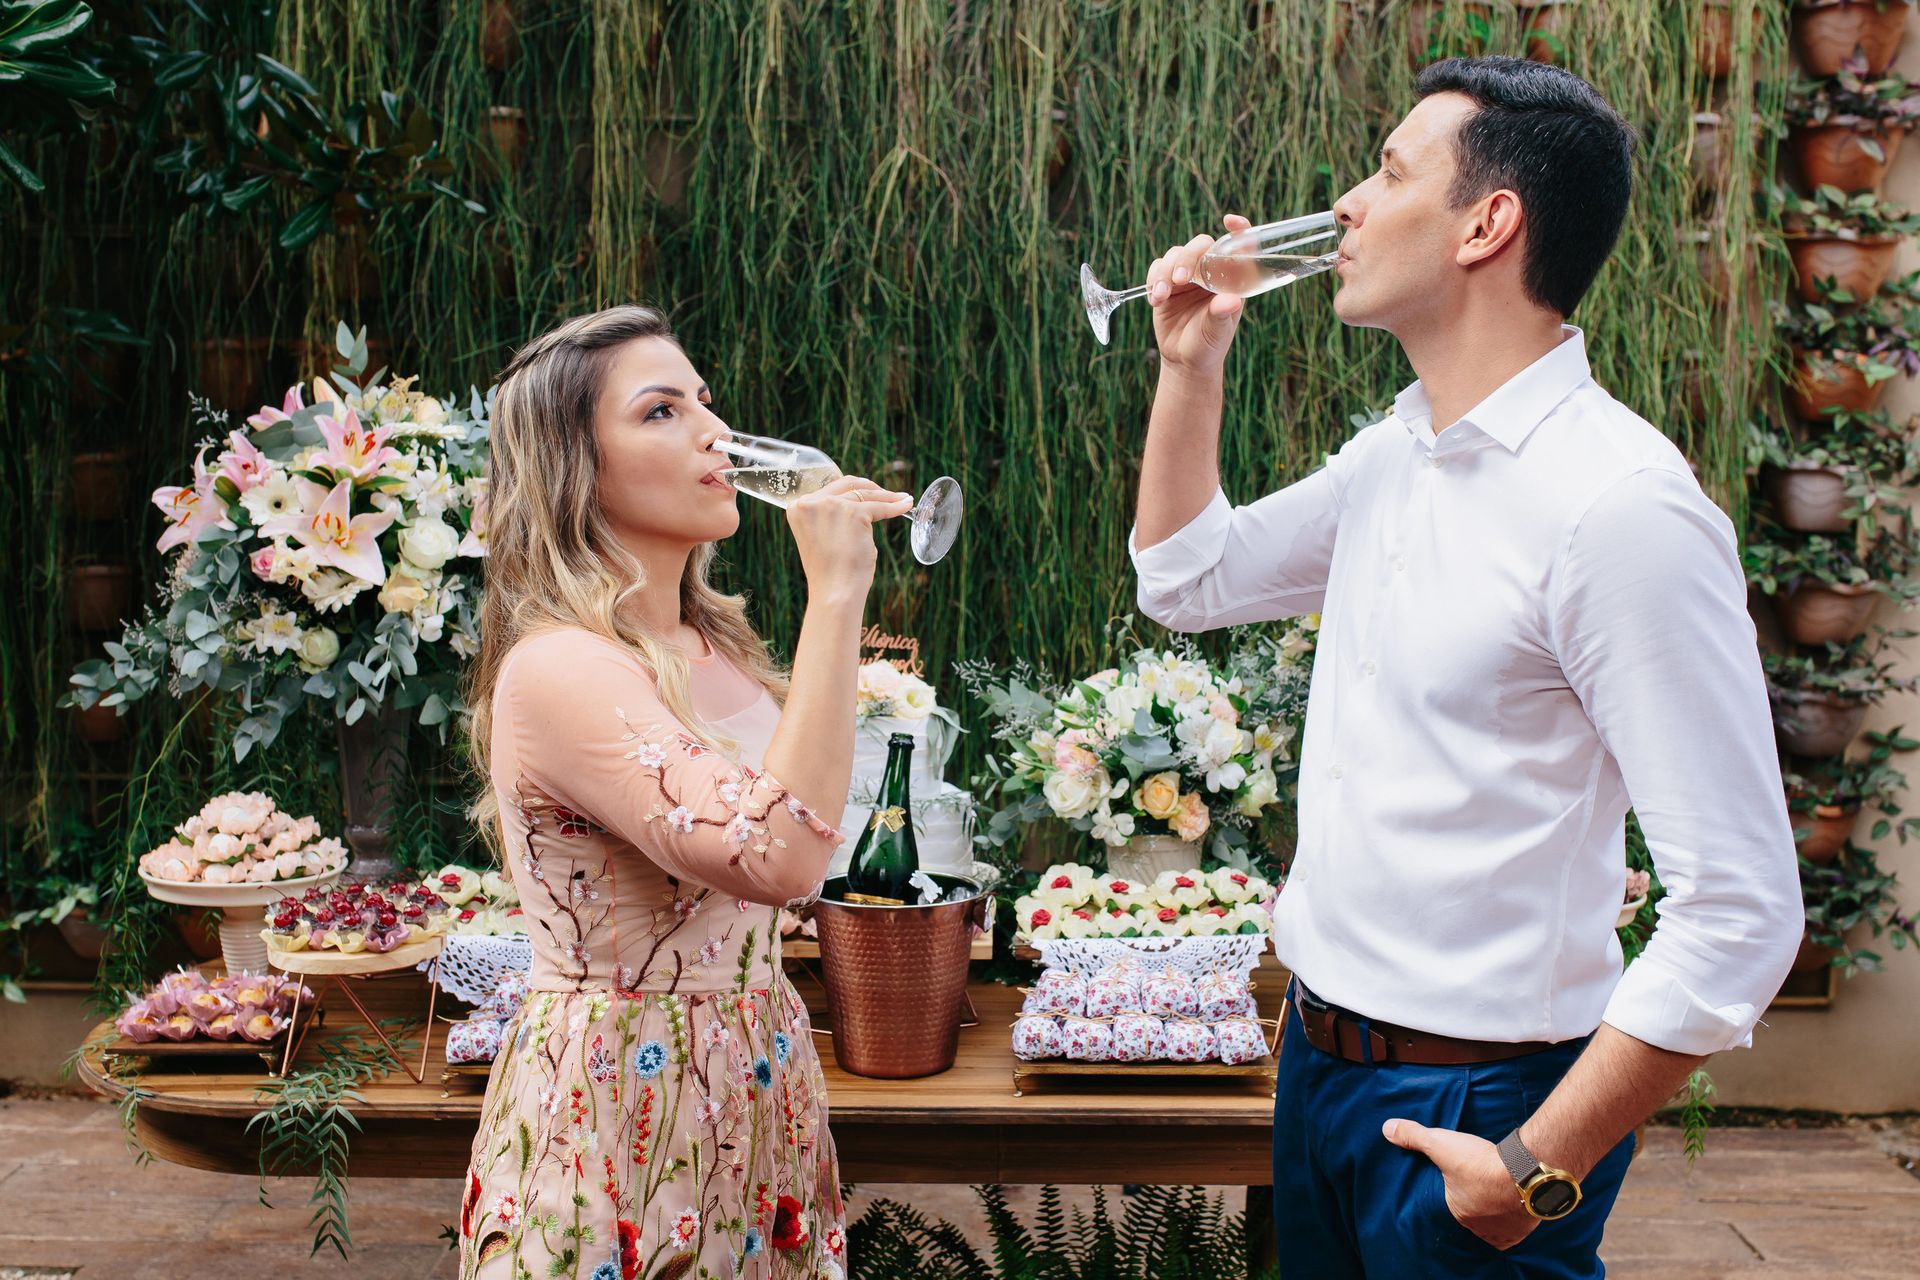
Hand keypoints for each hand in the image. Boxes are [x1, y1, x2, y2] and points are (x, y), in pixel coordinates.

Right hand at [785, 474, 913, 600]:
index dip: (851, 489)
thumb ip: (830, 517)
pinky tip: (905, 505)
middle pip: (847, 485)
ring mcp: (832, 506)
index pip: (830, 490)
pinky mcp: (854, 514)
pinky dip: (895, 507)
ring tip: (901, 499)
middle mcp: (810, 502)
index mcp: (797, 507)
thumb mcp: (821, 536)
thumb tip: (856, 503)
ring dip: (887, 496)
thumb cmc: (829, 572)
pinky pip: (880, 507)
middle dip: (870, 487)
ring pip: (865, 494)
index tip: (868, 491)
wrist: (834, 592)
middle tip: (887, 493)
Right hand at [1148, 213, 1252, 375]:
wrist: (1184, 360)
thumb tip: (1231, 301)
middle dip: (1187, 257)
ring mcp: (1187, 276)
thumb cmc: (1208, 345)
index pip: (1238, 247)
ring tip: (1162, 295)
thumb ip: (1221, 314)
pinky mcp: (1166, 283)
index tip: (1230, 220)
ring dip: (1165, 271)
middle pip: (1200, 246)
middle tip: (1180, 279)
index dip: (1238, 230)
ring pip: (1175, 254)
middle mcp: (1210, 273)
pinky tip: (1155, 300)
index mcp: (1231, 279)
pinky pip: (1156, 269)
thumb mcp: (1217, 332)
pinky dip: (1153, 280)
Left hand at [1383, 1118, 1539, 1251]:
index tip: (1459, 1183)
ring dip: (1492, 1213)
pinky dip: (1510, 1223)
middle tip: (1477, 1186)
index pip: (1451, 1205)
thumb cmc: (1481, 1162)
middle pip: (1473, 1215)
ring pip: (1493, 1226)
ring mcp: (1501, 1232)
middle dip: (1473, 1202)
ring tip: (1492, 1196)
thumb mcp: (1441, 1144)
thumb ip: (1413, 1136)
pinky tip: (1510, 1209)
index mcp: (1457, 1211)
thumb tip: (1387, 1128)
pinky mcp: (1522, 1231)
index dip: (1454, 1193)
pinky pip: (1512, 1233)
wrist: (1526, 1172)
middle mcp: (1478, 1228)